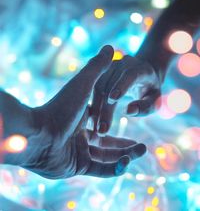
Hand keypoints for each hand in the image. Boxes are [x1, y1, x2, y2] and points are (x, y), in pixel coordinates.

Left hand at [16, 46, 145, 178]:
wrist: (39, 132)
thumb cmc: (61, 107)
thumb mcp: (83, 84)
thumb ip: (98, 67)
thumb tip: (111, 46)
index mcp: (81, 118)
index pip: (104, 120)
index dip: (119, 122)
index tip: (132, 119)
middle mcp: (79, 135)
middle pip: (107, 142)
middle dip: (126, 144)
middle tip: (143, 145)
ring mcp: (78, 152)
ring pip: (106, 157)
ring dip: (125, 155)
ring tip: (142, 151)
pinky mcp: (78, 166)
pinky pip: (100, 170)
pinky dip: (115, 168)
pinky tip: (128, 162)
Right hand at [90, 55, 160, 134]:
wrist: (142, 73)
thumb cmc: (150, 89)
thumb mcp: (155, 99)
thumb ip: (146, 106)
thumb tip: (128, 111)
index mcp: (140, 68)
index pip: (129, 75)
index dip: (121, 86)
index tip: (112, 100)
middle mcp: (122, 64)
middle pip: (109, 85)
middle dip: (105, 109)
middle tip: (102, 130)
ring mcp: (109, 67)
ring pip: (98, 87)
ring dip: (95, 108)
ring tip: (94, 128)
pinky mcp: (101, 72)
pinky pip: (92, 88)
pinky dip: (92, 104)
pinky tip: (91, 119)